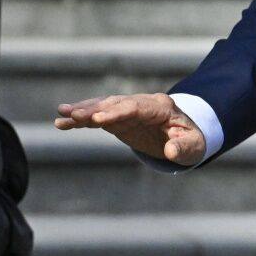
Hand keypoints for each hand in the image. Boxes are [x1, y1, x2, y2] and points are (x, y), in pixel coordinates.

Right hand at [54, 92, 204, 165]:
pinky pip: (98, 117)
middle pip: (115, 104)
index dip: (117, 112)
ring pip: (103, 107)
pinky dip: (81, 120)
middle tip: (73, 115)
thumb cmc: (191, 140)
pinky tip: (62, 122)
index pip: (135, 107)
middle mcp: (141, 103)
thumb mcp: (193, 146)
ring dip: (82, 111)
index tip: (99, 119)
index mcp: (160, 107)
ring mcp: (128, 109)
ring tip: (61, 115)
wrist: (186, 135)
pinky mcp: (118, 118)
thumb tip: (171, 152)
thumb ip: (183, 148)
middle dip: (94, 109)